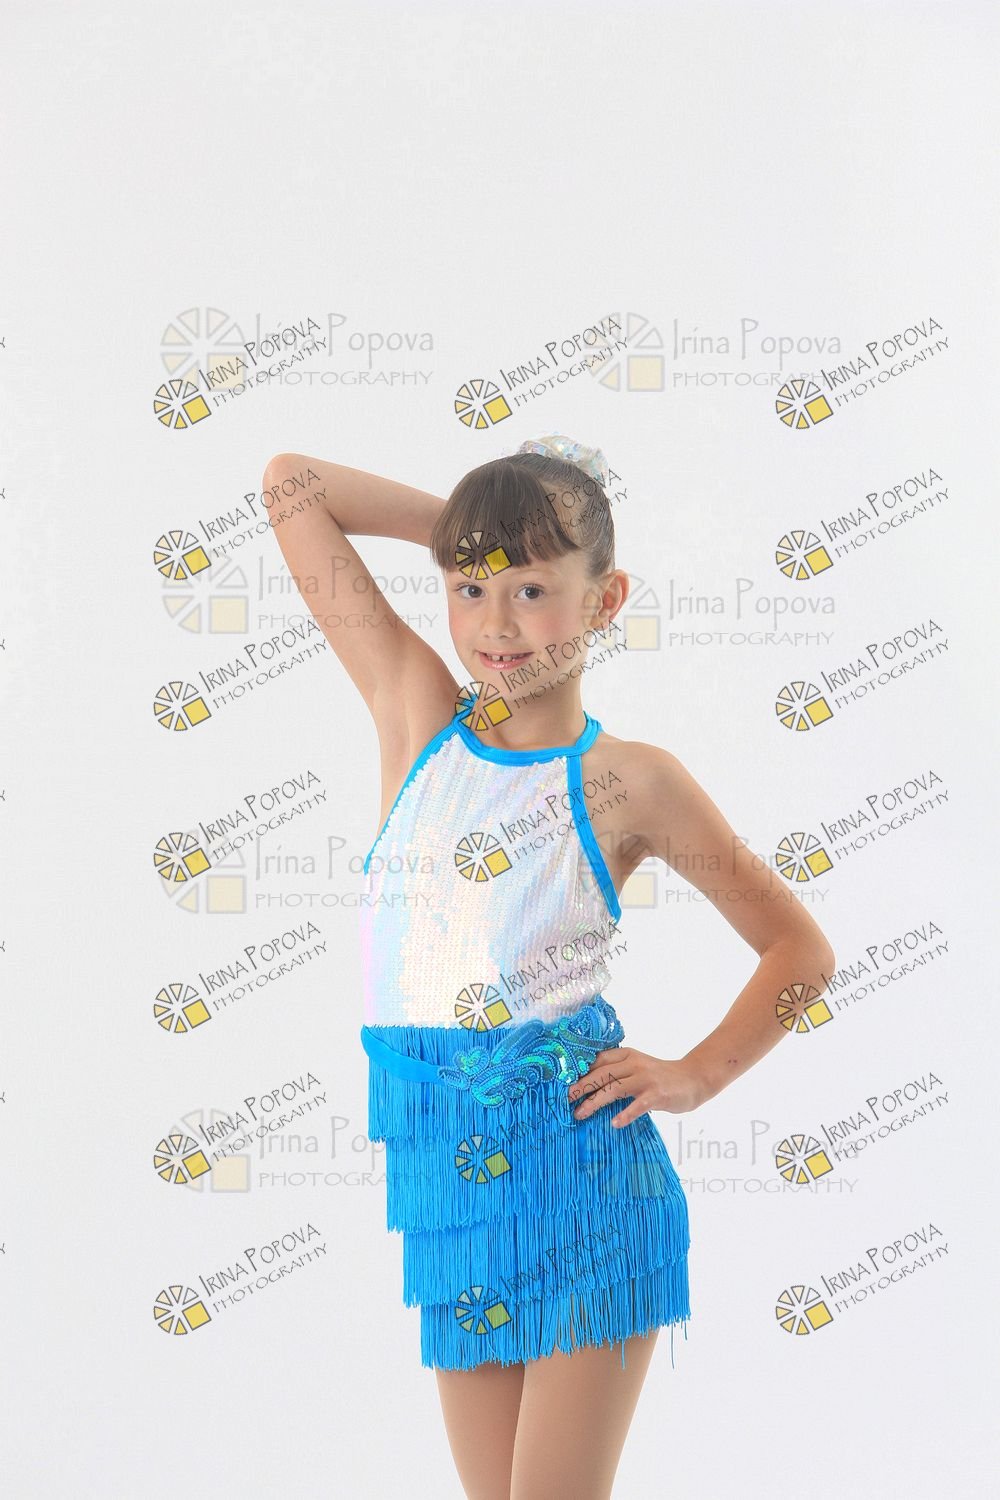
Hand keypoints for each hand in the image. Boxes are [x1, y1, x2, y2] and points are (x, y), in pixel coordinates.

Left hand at [566, 1047, 710, 1126]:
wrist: (692, 1079)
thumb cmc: (659, 1077)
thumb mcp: (636, 1067)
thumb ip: (617, 1072)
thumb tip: (586, 1085)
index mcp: (627, 1055)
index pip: (598, 1060)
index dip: (579, 1071)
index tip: (562, 1083)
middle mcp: (634, 1063)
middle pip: (601, 1074)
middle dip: (580, 1086)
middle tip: (564, 1099)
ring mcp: (646, 1078)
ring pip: (614, 1089)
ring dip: (594, 1102)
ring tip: (580, 1114)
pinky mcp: (657, 1094)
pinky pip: (638, 1105)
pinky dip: (625, 1115)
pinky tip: (614, 1124)